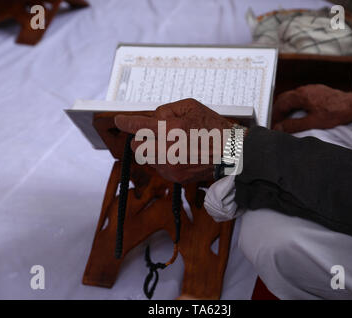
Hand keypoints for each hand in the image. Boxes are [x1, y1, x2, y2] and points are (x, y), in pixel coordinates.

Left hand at [115, 98, 232, 183]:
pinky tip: (179, 155)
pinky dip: (163, 160)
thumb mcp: (191, 106)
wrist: (232, 154)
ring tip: (174, 145)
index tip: (119, 121)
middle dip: (142, 139)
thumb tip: (151, 118)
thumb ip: (166, 111)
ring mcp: (170, 167)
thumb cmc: (214, 128)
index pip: (138, 126)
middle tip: (155, 134)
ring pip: (147, 157)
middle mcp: (167, 151)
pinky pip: (159, 167)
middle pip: (137, 146)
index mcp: (170, 130)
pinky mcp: (175, 177)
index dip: (125, 122)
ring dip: (153, 150)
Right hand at [272, 84, 351, 132]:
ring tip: (287, 118)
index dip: (275, 115)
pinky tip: (299, 112)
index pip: (280, 104)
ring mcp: (310, 89)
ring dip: (287, 107)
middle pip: (284, 98)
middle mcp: (304, 90)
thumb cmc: (334, 113)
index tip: (274, 124)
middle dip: (279, 110)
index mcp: (300, 96)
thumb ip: (293, 125)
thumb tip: (279, 128)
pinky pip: (301, 96)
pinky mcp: (316, 91)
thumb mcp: (311, 122)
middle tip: (278, 121)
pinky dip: (295, 104)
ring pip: (292, 96)